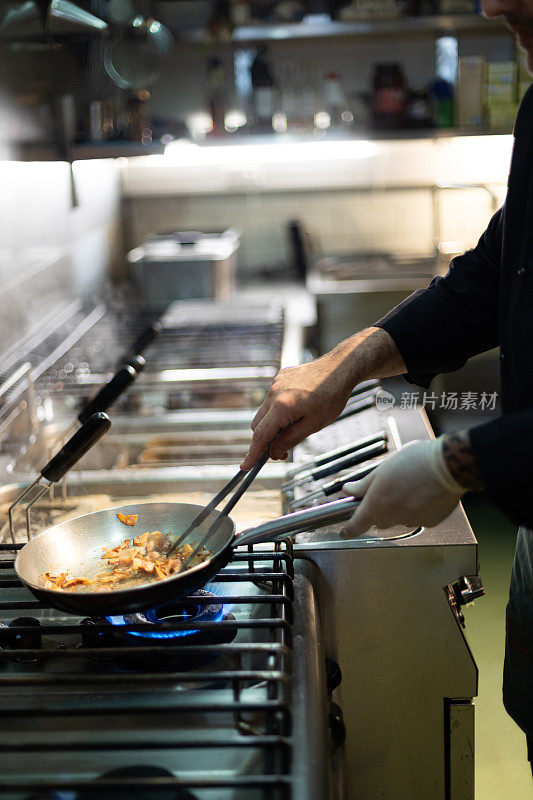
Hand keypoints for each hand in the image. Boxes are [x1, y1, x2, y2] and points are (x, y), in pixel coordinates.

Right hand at [240, 357, 352, 470]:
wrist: (340, 368)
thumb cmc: (331, 396)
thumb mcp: (313, 425)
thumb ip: (290, 439)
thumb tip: (273, 453)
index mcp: (281, 407)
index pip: (260, 436)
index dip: (252, 454)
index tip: (245, 466)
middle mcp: (274, 393)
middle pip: (258, 425)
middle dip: (266, 440)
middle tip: (283, 451)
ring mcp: (276, 383)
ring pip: (265, 411)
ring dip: (273, 423)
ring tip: (296, 425)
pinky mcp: (280, 376)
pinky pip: (272, 397)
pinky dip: (278, 408)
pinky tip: (299, 406)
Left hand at [340, 438, 466, 536]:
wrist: (447, 466)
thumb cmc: (414, 462)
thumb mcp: (382, 468)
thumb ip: (364, 484)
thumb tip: (348, 490)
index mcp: (377, 504)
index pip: (357, 525)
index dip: (348, 530)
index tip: (344, 532)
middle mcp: (392, 517)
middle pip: (379, 520)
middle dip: (379, 509)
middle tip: (388, 489)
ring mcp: (412, 521)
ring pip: (399, 518)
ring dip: (400, 508)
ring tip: (410, 486)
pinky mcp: (430, 522)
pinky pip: (418, 518)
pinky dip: (418, 509)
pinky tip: (424, 493)